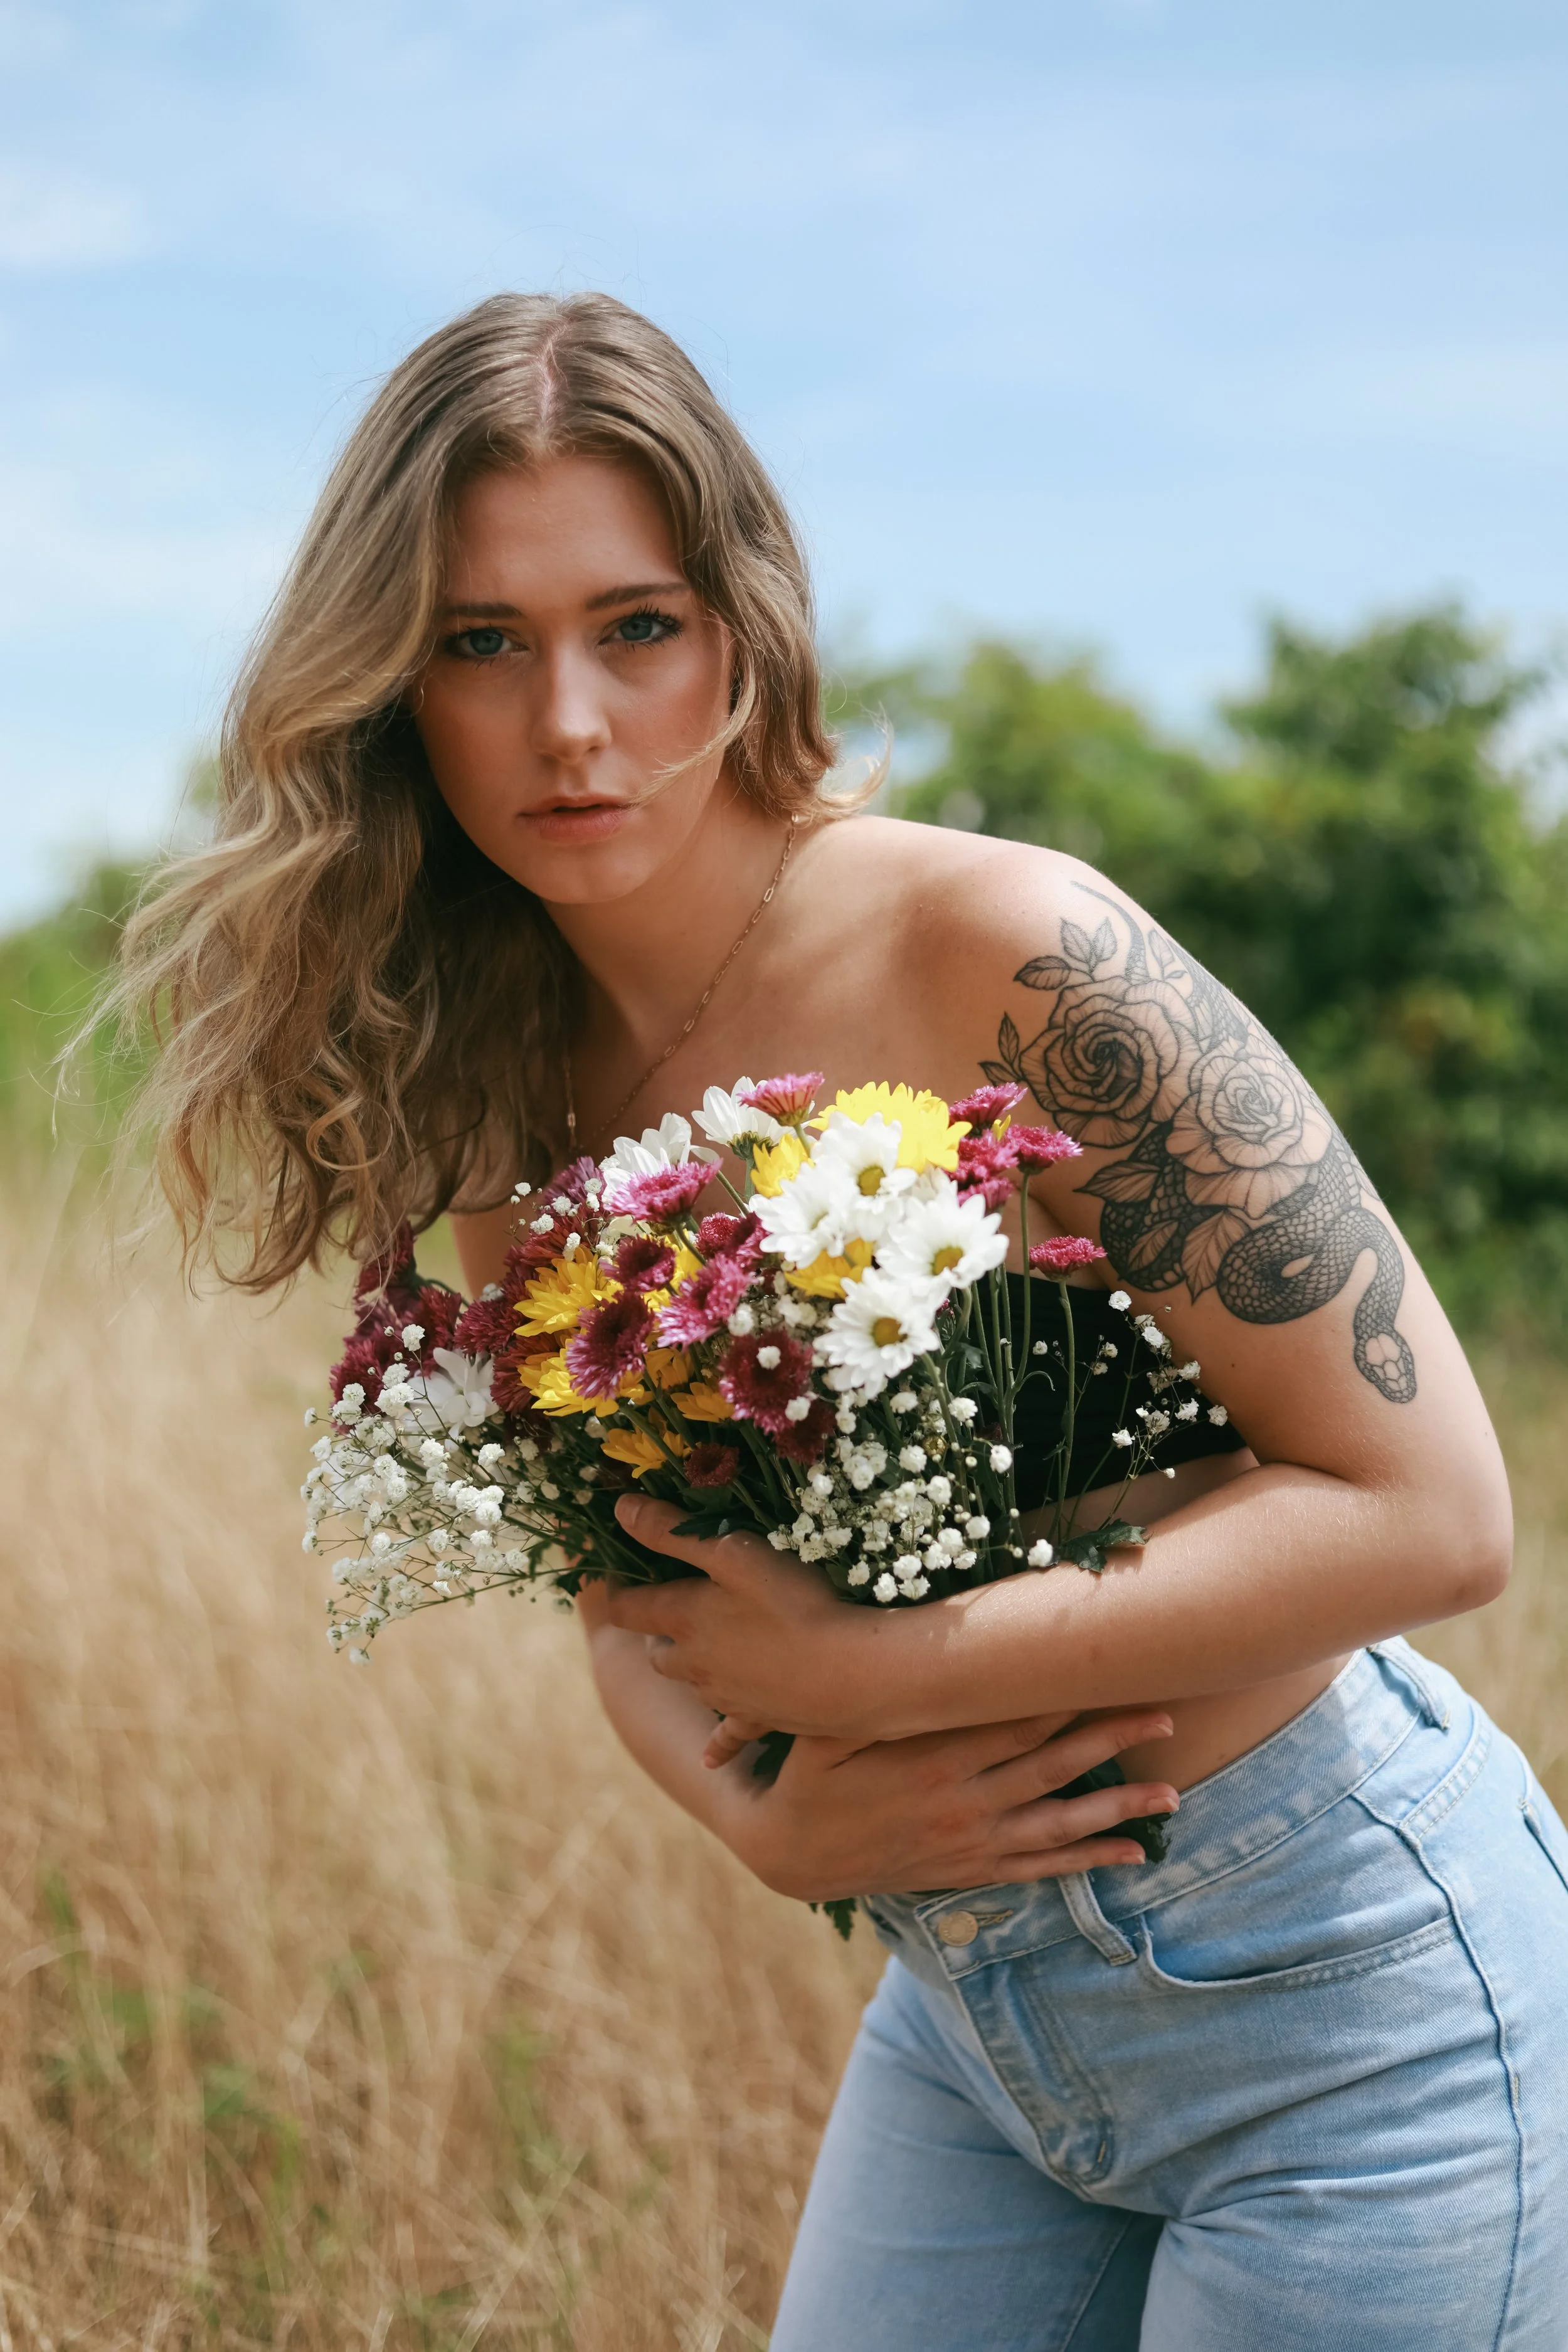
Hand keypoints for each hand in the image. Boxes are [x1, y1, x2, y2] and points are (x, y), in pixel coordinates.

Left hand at [605, 1493, 889, 1740]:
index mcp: (683, 1619)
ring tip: (703, 1651)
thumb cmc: (792, 1601)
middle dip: (656, 1632)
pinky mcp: (757, 1720)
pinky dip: (717, 1744)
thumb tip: (619, 1509)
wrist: (850, 1673)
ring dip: (689, 1668)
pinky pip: (728, 1736)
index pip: (629, 1608)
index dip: (619, 1590)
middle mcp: (693, 1664)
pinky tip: (709, 1761)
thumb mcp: (732, 1552)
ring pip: (690, 1685)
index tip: (618, 1576)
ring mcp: (724, 1696)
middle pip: (657, 1653)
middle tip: (670, 1612)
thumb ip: (673, 1532)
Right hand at [726, 1706, 1179, 1900]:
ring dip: (1119, 1808)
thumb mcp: (827, 1728)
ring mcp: (972, 1843)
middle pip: (1053, 1765)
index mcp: (931, 1760)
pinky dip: (1089, 1861)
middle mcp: (962, 1803)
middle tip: (1167, 1715)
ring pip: (1060, 1823)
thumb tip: (910, 1655)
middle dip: (1112, 1739)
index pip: (1014, 1721)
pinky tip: (1133, 1854)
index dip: (1066, 1696)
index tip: (1109, 1669)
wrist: (792, 1857)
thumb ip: (874, 1699)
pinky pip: (1042, 1867)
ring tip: (1172, 1795)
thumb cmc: (810, 1775)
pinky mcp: (972, 1871)